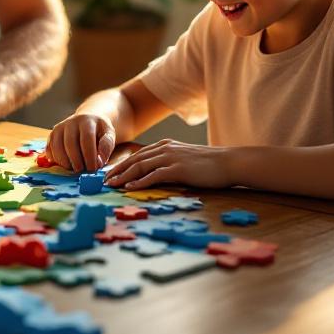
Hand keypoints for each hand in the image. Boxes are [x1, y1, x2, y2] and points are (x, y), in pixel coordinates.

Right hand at [48, 113, 115, 172]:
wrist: (88, 119)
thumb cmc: (99, 130)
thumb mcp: (109, 134)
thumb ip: (106, 146)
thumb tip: (99, 162)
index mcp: (87, 121)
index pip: (86, 139)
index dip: (89, 156)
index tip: (92, 169)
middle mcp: (71, 122)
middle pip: (70, 143)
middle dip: (76, 161)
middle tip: (82, 171)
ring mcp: (59, 128)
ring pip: (57, 146)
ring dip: (64, 161)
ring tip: (73, 168)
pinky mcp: (52, 134)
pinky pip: (49, 148)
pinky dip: (55, 159)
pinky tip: (64, 164)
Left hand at [103, 139, 231, 190]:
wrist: (229, 162)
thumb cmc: (209, 164)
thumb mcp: (185, 159)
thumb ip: (169, 162)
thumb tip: (156, 174)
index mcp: (165, 145)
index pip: (138, 155)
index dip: (122, 164)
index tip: (110, 174)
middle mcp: (165, 148)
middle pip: (134, 159)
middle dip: (117, 170)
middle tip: (104, 181)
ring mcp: (171, 158)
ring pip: (140, 166)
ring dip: (123, 176)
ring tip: (111, 185)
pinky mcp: (178, 169)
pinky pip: (154, 175)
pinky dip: (139, 182)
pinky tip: (129, 188)